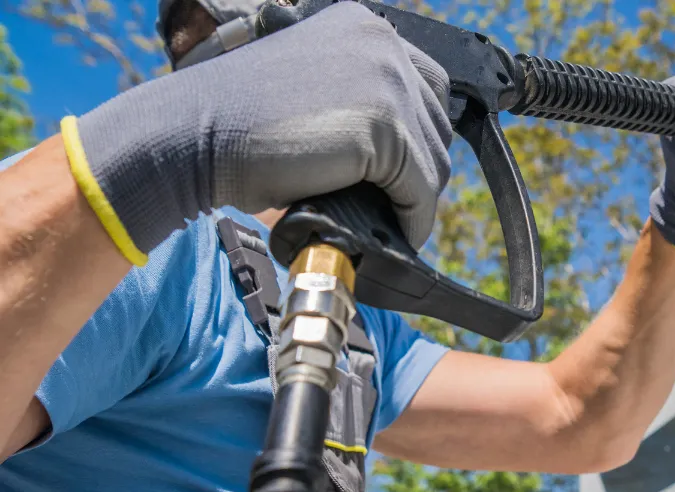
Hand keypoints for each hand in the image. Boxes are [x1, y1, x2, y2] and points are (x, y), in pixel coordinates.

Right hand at [66, 2, 451, 263]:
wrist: (190, 135)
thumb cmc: (238, 122)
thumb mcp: (312, 88)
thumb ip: (359, 99)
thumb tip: (406, 153)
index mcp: (364, 27)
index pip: (427, 86)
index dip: (418, 135)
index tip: (404, 173)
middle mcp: (382, 43)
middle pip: (437, 123)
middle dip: (418, 169)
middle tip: (392, 204)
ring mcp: (387, 81)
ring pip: (433, 158)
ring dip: (415, 196)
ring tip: (388, 220)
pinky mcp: (383, 127)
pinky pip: (419, 188)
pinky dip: (412, 218)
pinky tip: (394, 234)